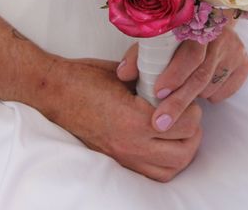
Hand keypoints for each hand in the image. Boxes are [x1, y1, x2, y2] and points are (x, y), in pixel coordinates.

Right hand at [46, 58, 202, 181]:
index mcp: (134, 119)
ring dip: (181, 151)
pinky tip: (161, 143)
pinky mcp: (116, 161)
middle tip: (188, 115)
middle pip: (183, 153)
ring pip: (170, 169)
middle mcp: (130, 144)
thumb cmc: (85, 77)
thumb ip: (153, 84)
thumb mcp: (125, 73)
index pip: (184, 125)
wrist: (54, 92)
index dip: (192, 110)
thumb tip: (175, 87)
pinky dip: (164, 162)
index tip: (187, 99)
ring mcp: (122, 156)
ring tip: (177, 131)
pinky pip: (151, 173)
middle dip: (192, 133)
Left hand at [117, 23, 247, 132]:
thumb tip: (123, 74)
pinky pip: (225, 90)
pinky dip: (209, 94)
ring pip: (211, 84)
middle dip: (179, 101)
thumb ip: (139, 55)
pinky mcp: (245, 63)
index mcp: (195, 24)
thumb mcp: (155, 39)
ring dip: (192, 95)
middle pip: (201, 75)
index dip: (175, 74)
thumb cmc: (175, 34)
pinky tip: (200, 88)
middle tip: (160, 122)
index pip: (190, 53)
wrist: (208, 18)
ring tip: (179, 94)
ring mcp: (235, 49)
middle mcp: (219, 36)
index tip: (158, 92)